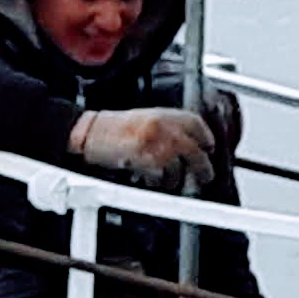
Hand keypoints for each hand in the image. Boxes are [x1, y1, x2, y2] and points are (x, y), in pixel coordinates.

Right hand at [71, 106, 222, 190]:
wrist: (90, 132)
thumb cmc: (112, 127)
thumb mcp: (144, 118)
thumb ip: (167, 127)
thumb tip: (187, 142)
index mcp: (163, 114)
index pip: (195, 124)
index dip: (206, 138)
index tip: (208, 148)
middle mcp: (163, 127)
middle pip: (194, 151)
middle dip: (202, 167)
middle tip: (205, 175)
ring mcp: (155, 144)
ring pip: (179, 169)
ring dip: (176, 179)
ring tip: (171, 183)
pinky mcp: (145, 161)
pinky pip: (162, 177)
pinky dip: (159, 182)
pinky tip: (153, 181)